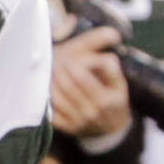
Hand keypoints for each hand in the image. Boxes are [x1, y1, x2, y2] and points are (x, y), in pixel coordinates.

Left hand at [52, 26, 131, 141]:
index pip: (84, 76)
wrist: (112, 129)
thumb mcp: (117, 79)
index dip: (74, 63)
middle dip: (58, 68)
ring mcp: (80, 121)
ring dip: (50, 79)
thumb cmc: (112, 96)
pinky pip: (50, 109)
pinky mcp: (68, 127)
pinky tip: (46, 85)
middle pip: (68, 84)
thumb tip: (112, 34)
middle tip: (54, 58)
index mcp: (111, 98)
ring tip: (49, 68)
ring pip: (57, 96)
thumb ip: (110, 58)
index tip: (69, 55)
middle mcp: (95, 111)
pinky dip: (46, 95)